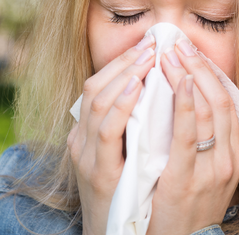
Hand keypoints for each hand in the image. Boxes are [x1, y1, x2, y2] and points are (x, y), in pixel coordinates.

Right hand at [67, 36, 156, 234]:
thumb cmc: (125, 194)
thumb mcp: (123, 156)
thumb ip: (132, 127)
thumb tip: (157, 94)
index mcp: (87, 134)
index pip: (98, 86)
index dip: (122, 62)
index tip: (148, 44)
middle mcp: (80, 141)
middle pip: (96, 88)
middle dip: (125, 62)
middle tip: (153, 43)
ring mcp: (87, 157)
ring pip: (98, 103)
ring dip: (124, 75)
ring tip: (148, 56)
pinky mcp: (99, 174)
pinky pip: (108, 132)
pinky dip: (122, 105)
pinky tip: (139, 87)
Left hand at [147, 39, 238, 234]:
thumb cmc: (190, 211)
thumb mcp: (209, 179)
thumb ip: (207, 148)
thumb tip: (192, 112)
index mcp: (234, 157)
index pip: (228, 105)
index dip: (211, 75)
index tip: (192, 53)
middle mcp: (229, 160)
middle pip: (221, 102)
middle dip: (200, 68)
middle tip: (180, 45)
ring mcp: (212, 169)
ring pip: (210, 112)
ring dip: (190, 78)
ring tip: (171, 56)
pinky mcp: (187, 179)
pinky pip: (190, 136)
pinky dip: (188, 106)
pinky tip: (181, 84)